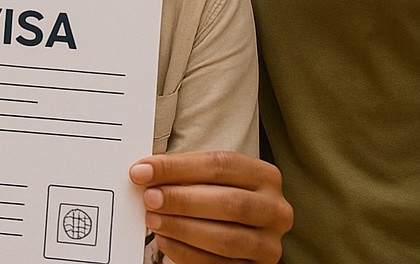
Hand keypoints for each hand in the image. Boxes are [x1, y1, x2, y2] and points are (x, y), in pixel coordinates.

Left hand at [129, 151, 291, 262]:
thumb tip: (144, 172)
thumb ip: (186, 174)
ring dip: (183, 229)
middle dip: (182, 200)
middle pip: (228, 202)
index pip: (220, 165)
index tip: (143, 170)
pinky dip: (188, 253)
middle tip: (149, 198)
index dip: (178, 167)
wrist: (243, 232)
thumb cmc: (222, 196)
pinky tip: (166, 242)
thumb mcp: (213, 179)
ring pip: (226, 238)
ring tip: (153, 220)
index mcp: (265, 176)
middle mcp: (275, 210)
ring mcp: (269, 244)